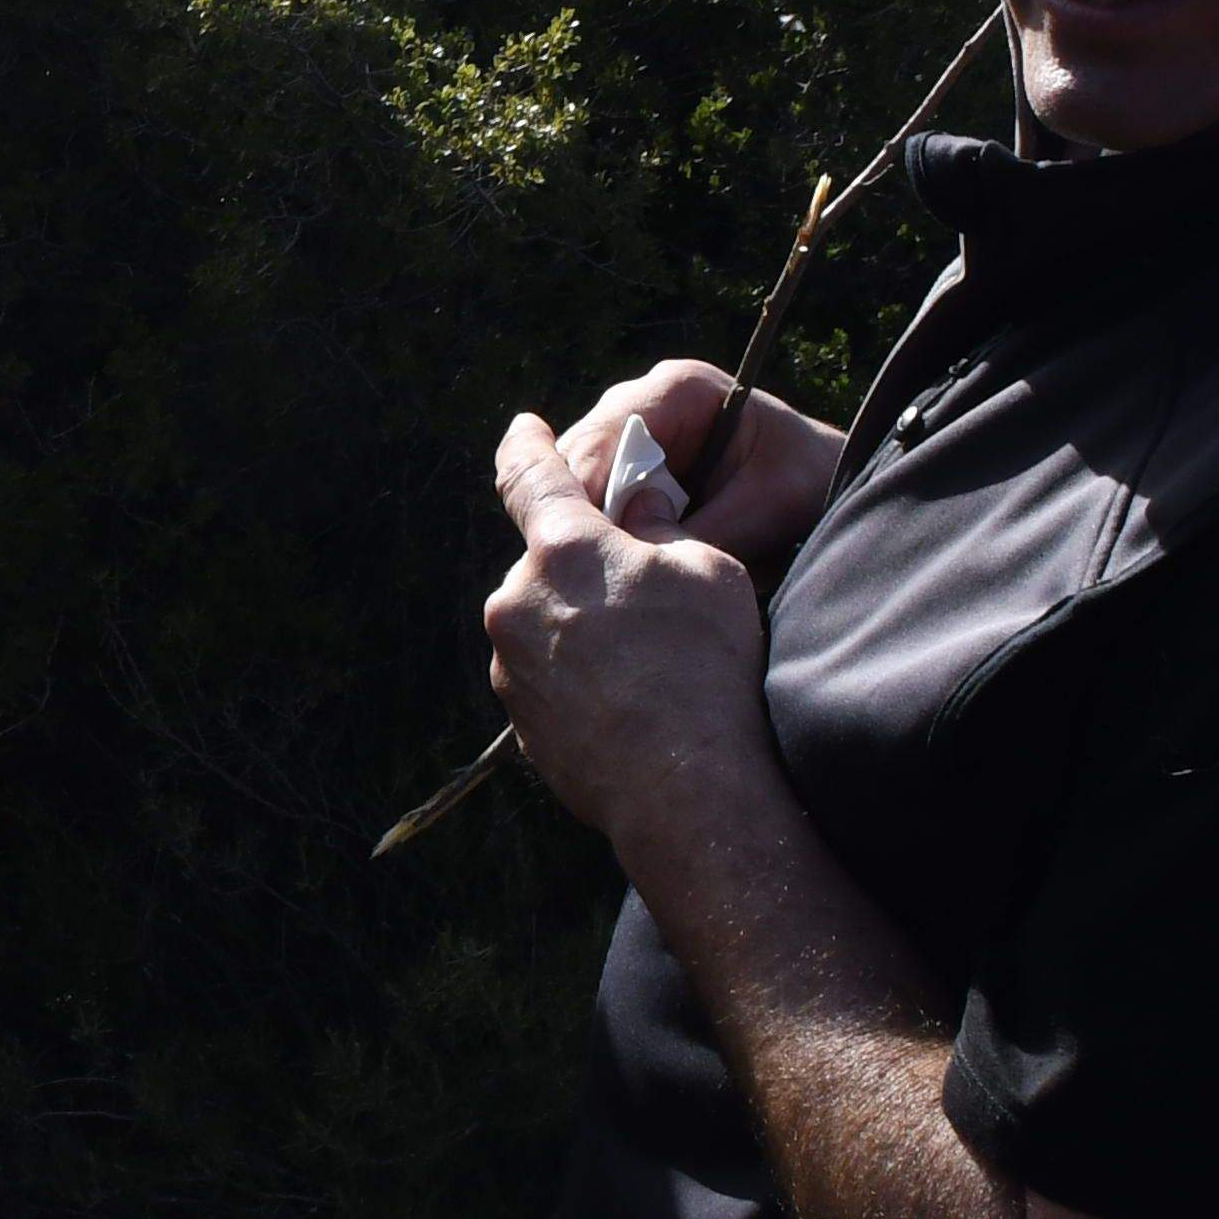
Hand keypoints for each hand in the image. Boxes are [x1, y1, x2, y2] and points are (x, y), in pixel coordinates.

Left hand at [484, 408, 796, 846]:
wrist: (685, 790)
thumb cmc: (705, 668)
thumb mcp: (707, 569)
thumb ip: (659, 529)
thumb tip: (635, 514)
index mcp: (563, 549)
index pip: (529, 473)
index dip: (528, 443)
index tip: (525, 428)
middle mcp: (518, 602)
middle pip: (548, 563)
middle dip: (587, 569)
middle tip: (647, 599)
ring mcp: (511, 666)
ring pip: (547, 624)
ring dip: (584, 629)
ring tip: (650, 667)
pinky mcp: (519, 721)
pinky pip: (550, 679)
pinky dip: (582, 680)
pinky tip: (634, 705)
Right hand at [546, 357, 848, 573]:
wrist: (827, 487)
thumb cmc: (807, 481)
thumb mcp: (766, 507)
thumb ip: (704, 532)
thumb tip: (641, 567)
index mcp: (678, 389)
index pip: (605, 434)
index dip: (583, 489)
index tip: (579, 545)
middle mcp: (641, 405)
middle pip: (578, 459)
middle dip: (576, 514)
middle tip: (579, 573)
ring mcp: (629, 439)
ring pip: (576, 485)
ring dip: (583, 529)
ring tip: (591, 581)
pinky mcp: (628, 475)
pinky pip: (593, 505)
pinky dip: (599, 538)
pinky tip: (607, 574)